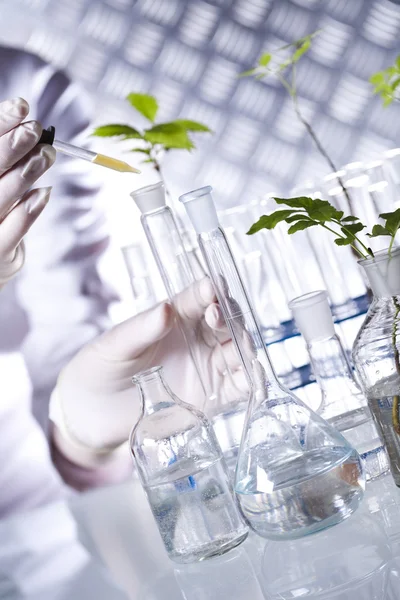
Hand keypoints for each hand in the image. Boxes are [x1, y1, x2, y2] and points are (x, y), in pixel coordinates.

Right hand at [0, 98, 54, 287]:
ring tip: (47, 154)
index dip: (0, 122)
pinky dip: (28, 211)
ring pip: (1, 196)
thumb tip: (24, 124)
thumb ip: (5, 158)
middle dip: (12, 145)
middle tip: (35, 129)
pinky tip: (43, 193)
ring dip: (26, 173)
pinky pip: (12, 231)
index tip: (21, 106)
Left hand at [51, 278, 247, 465]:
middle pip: (226, 321)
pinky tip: (252, 376)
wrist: (92, 416)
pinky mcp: (212, 397)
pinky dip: (251, 380)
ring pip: (237, 350)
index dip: (209, 290)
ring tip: (238, 346)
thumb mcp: (114, 346)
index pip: (199, 297)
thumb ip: (141, 329)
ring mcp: (206, 367)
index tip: (212, 287)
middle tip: (216, 318)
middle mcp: (196, 339)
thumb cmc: (100, 370)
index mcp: (174, 318)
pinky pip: (239, 386)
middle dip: (228, 316)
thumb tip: (166, 309)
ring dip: (243, 346)